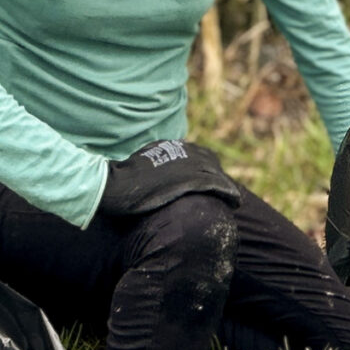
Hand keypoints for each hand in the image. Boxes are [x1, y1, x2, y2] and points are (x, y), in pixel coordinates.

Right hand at [97, 140, 240, 221]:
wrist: (113, 185)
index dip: (207, 169)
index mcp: (168, 147)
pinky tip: (235, 202)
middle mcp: (181, 150)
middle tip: (227, 194)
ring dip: (227, 186)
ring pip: (215, 173)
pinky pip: (216, 184)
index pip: (196, 155)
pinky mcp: (190, 179)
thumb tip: (153, 178)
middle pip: (209, 162)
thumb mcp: (137, 168)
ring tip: (235, 200)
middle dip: (219, 177)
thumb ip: (151, 167)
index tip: (212, 182)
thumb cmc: (117, 181)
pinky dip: (228, 192)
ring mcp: (186, 164)